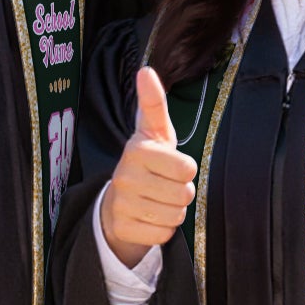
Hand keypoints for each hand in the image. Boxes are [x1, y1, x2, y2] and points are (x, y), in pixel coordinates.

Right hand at [99, 66, 197, 267]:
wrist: (118, 201)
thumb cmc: (147, 161)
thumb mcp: (154, 131)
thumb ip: (154, 103)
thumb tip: (146, 70)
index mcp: (137, 150)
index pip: (187, 168)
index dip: (185, 169)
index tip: (171, 165)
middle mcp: (125, 176)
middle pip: (184, 194)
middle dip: (181, 192)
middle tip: (165, 185)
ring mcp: (122, 204)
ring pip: (175, 215)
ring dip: (173, 211)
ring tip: (157, 200)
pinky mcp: (123, 228)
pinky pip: (163, 234)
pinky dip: (162, 229)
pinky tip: (149, 217)